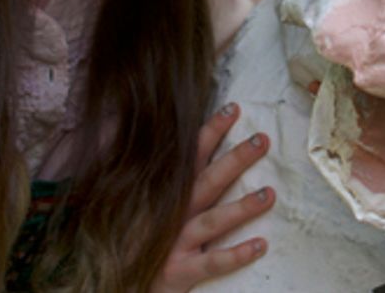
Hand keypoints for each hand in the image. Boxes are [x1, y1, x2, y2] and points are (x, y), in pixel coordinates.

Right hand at [151, 102, 275, 291]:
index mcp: (165, 195)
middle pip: (208, 182)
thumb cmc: (134, 239)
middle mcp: (172, 214)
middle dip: (235, 159)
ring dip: (241, 207)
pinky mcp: (178, 272)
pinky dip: (235, 255)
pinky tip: (260, 245)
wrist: (114, 283)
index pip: (190, 156)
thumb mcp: (135, 203)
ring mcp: (175, 243)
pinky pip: (211, 263)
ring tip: (270, 194)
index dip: (210, 131)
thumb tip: (143, 135)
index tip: (233, 108)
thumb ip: (152, 175)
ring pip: (212, 221)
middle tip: (262, 139)